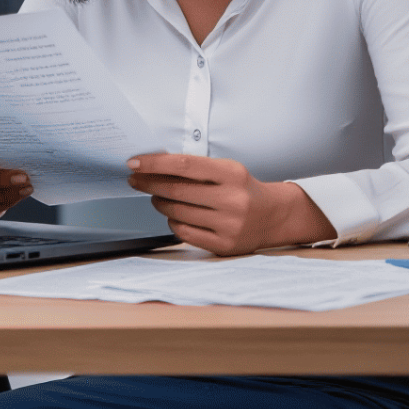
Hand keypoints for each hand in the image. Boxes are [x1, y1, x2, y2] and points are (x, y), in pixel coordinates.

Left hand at [127, 153, 330, 256]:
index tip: (134, 163)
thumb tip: (152, 167)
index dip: (154, 164)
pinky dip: (173, 222)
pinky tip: (174, 215)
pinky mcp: (224, 245)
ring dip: (159, 203)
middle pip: (176, 191)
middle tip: (136, 180)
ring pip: (176, 213)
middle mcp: (232, 200)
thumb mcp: (227, 170)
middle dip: (149, 184)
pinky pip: (184, 233)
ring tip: (157, 197)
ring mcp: (229, 225)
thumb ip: (196, 169)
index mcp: (232, 174)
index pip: (183, 165)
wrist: (274, 216)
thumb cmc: (242, 189)